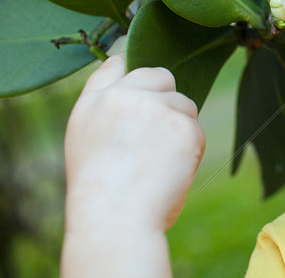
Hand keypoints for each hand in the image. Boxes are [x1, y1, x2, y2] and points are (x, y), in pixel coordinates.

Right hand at [63, 55, 205, 233]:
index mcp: (94, 101)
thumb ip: (108, 105)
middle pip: (161, 76)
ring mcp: (155, 106)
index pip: (117, 65)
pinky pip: (196, 129)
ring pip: (184, 105)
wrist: (115, 218)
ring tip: (156, 164)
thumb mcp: (88, 140)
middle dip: (166, 99)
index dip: (134, 74)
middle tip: (154, 138)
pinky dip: (190, 150)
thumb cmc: (102, 191)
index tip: (142, 88)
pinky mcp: (182, 123)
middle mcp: (123, 95)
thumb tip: (128, 69)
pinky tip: (170, 171)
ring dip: (179, 128)